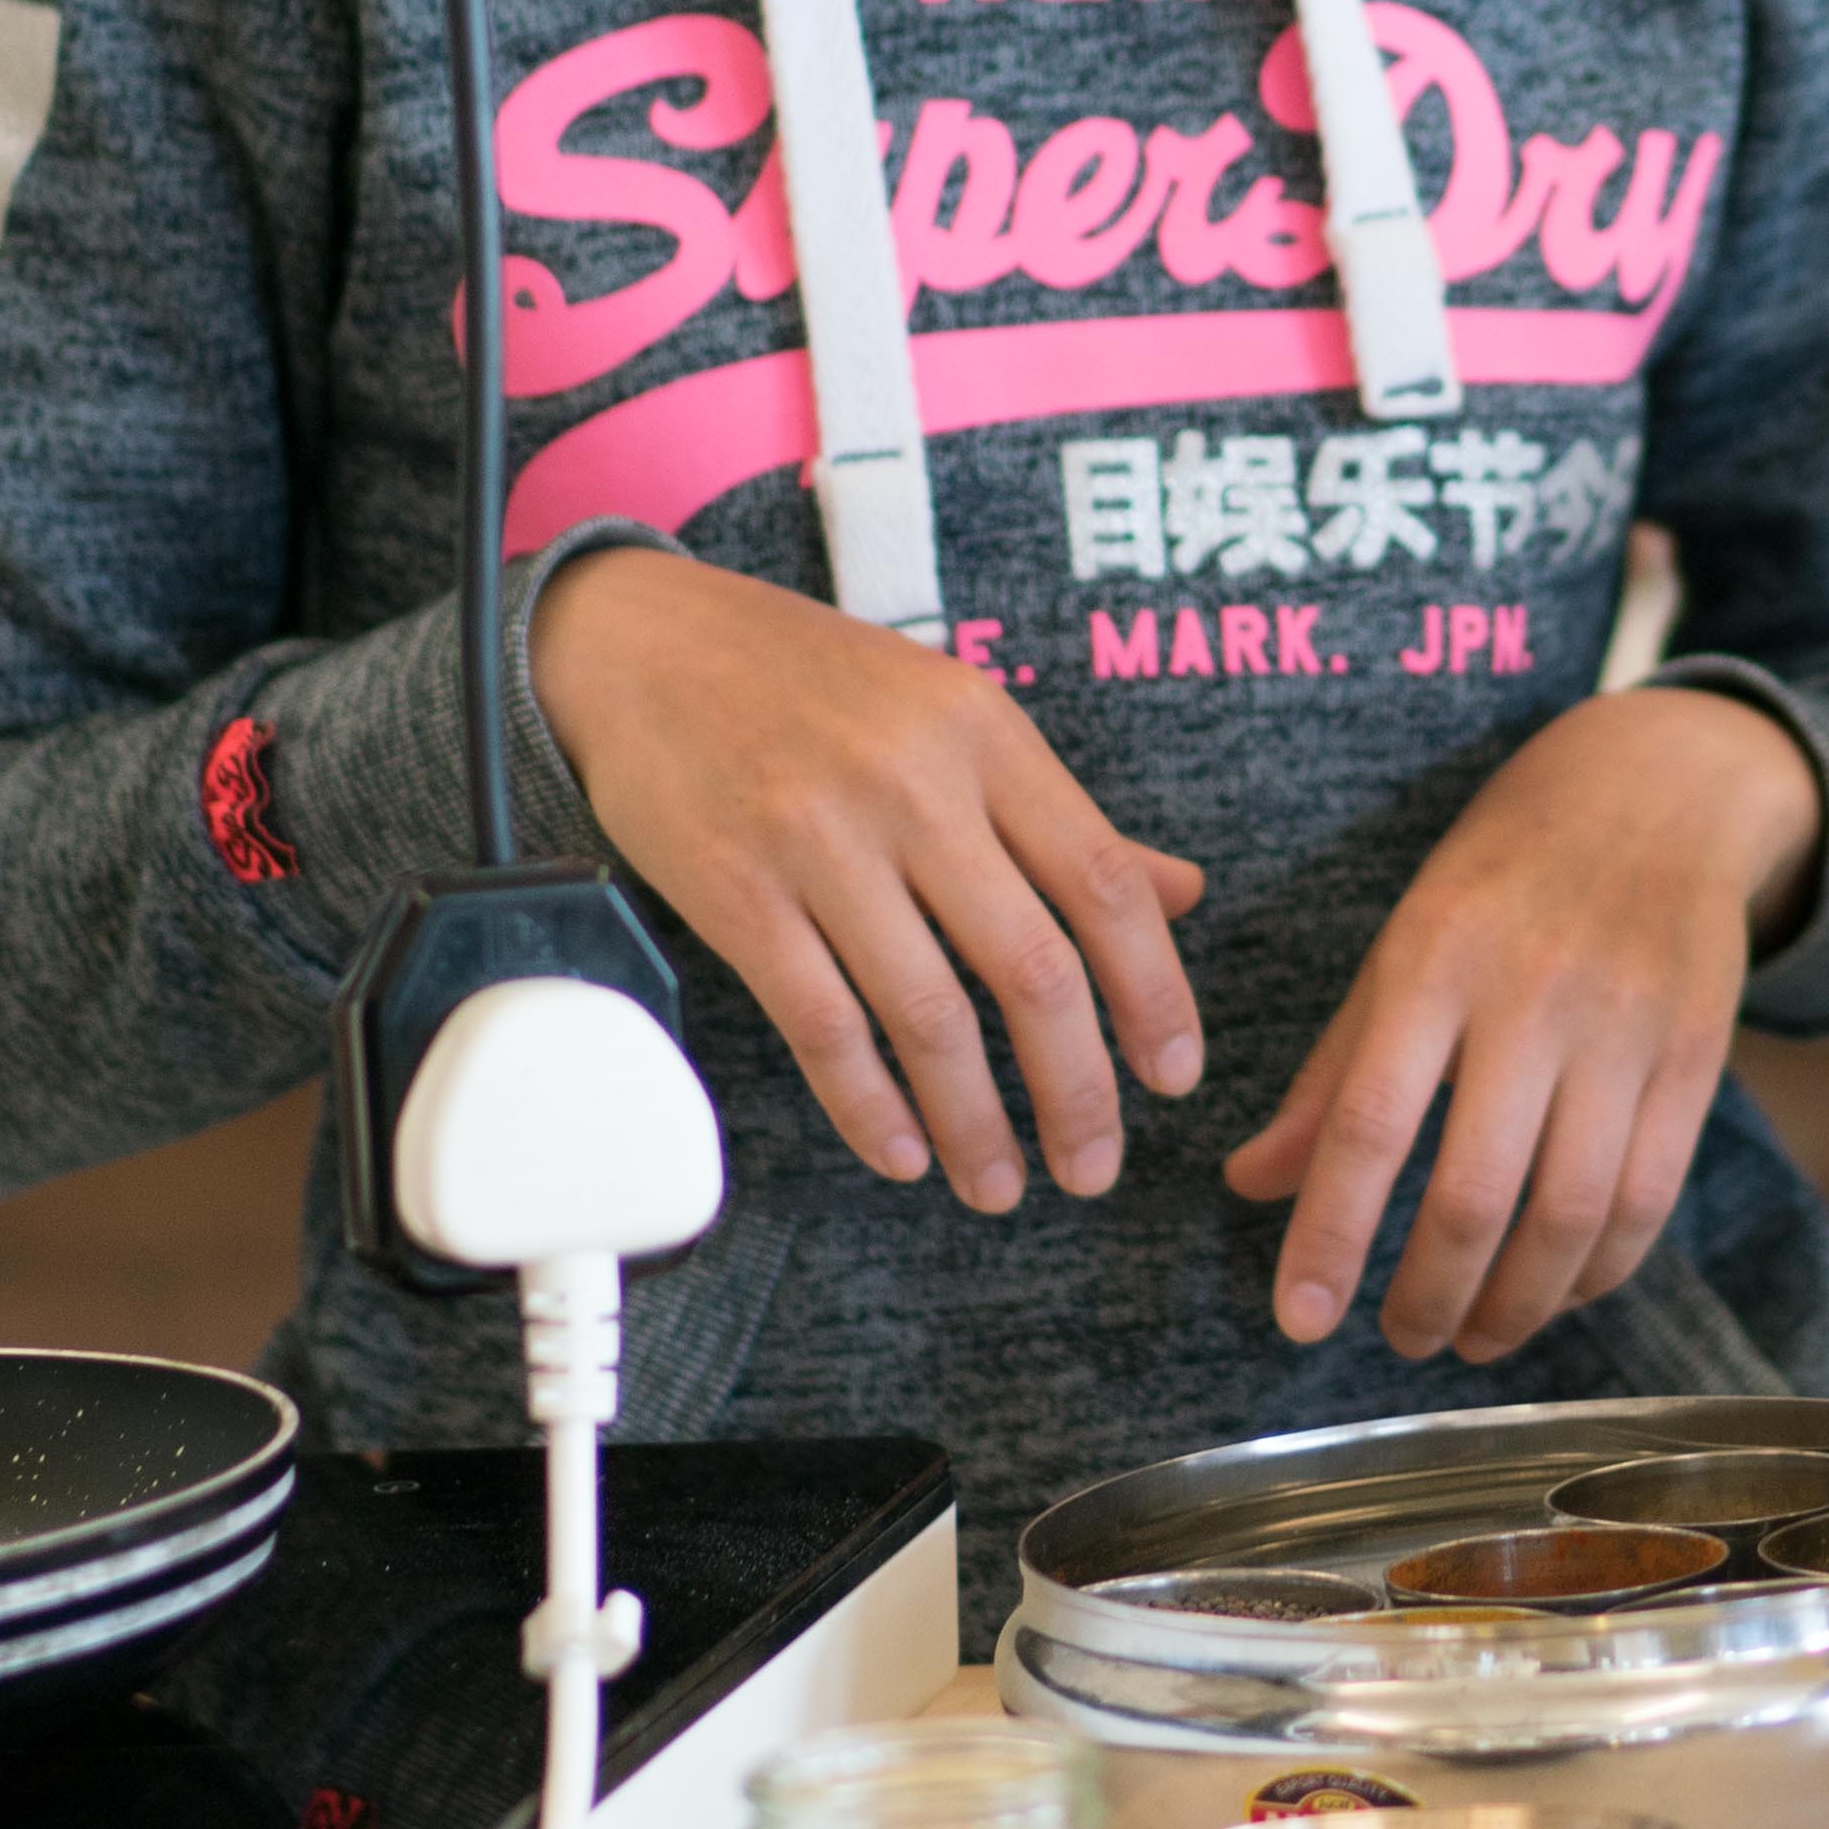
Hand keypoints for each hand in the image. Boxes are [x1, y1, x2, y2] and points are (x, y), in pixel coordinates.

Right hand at [531, 544, 1205, 1208]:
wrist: (648, 643)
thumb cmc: (816, 685)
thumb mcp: (955, 717)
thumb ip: (1060, 815)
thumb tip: (1180, 893)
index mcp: (987, 736)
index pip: (1103, 884)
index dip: (1154, 994)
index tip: (1173, 1075)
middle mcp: (915, 786)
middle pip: (1032, 968)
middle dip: (1076, 1090)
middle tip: (1093, 1166)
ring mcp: (821, 840)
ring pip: (929, 1015)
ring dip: (973, 1123)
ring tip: (998, 1185)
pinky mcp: (738, 892)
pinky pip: (822, 1024)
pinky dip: (869, 1105)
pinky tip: (901, 1154)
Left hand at [1225, 682, 1826, 1356]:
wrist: (1657, 792)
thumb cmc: (1503, 878)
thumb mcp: (1401, 944)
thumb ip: (1332, 1072)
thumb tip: (1253, 1186)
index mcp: (1435, 958)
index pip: (1370, 1121)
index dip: (1329, 1233)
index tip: (1298, 1318)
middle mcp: (1533, 994)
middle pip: (1473, 1191)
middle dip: (1426, 1295)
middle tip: (1398, 1339)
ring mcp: (1626, 1028)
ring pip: (1569, 1214)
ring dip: (1514, 1304)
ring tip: (1472, 1338)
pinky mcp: (1697, 1055)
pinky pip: (1647, 1198)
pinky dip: (1595, 1271)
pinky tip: (1554, 1293)